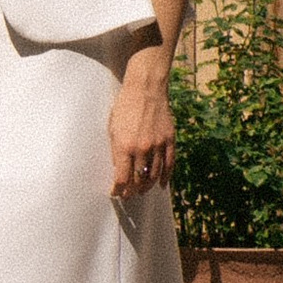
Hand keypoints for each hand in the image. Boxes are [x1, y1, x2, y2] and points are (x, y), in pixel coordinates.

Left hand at [109, 55, 174, 202]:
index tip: (116, 193)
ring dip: (147, 186)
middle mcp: (141, 148)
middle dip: (132, 191)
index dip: (119, 189)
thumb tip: (119, 169)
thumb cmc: (125, 106)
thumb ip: (116, 150)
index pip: (122, 178)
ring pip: (154, 174)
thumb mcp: (113, 128)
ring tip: (142, 191)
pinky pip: (169, 164)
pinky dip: (166, 177)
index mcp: (124, 146)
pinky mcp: (169, 139)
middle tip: (129, 195)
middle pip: (138, 180)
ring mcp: (157, 144)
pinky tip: (161, 184)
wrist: (145, 87)